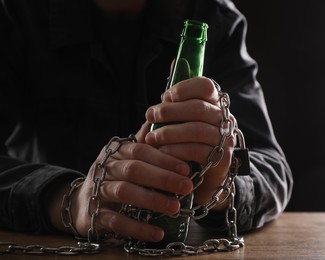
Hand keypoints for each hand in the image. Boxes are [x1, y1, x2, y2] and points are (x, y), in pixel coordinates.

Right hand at [66, 132, 193, 241]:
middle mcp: (105, 167)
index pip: (141, 150)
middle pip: (134, 169)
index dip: (164, 159)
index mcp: (116, 151)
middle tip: (187, 188)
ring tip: (175, 208)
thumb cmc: (115, 178)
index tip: (186, 169)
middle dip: (162, 178)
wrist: (82, 204)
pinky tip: (157, 233)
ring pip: (124, 192)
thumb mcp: (127, 159)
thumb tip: (167, 121)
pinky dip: (137, 228)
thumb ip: (146, 145)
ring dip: (152, 200)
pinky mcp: (93, 215)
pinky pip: (116, 221)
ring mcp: (97, 191)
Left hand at [145, 77, 236, 209]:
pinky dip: (176, 150)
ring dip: (169, 132)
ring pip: (197, 130)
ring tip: (151, 138)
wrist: (202, 176)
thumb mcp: (183, 118)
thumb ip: (180, 95)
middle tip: (150, 115)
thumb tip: (175, 62)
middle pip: (199, 108)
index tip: (166, 95)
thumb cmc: (188, 142)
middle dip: (170, 111)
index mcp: (216, 104)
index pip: (207, 86)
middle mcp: (225, 119)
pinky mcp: (223, 159)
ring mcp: (227, 139)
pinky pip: (197, 151)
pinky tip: (162, 152)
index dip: (185, 88)